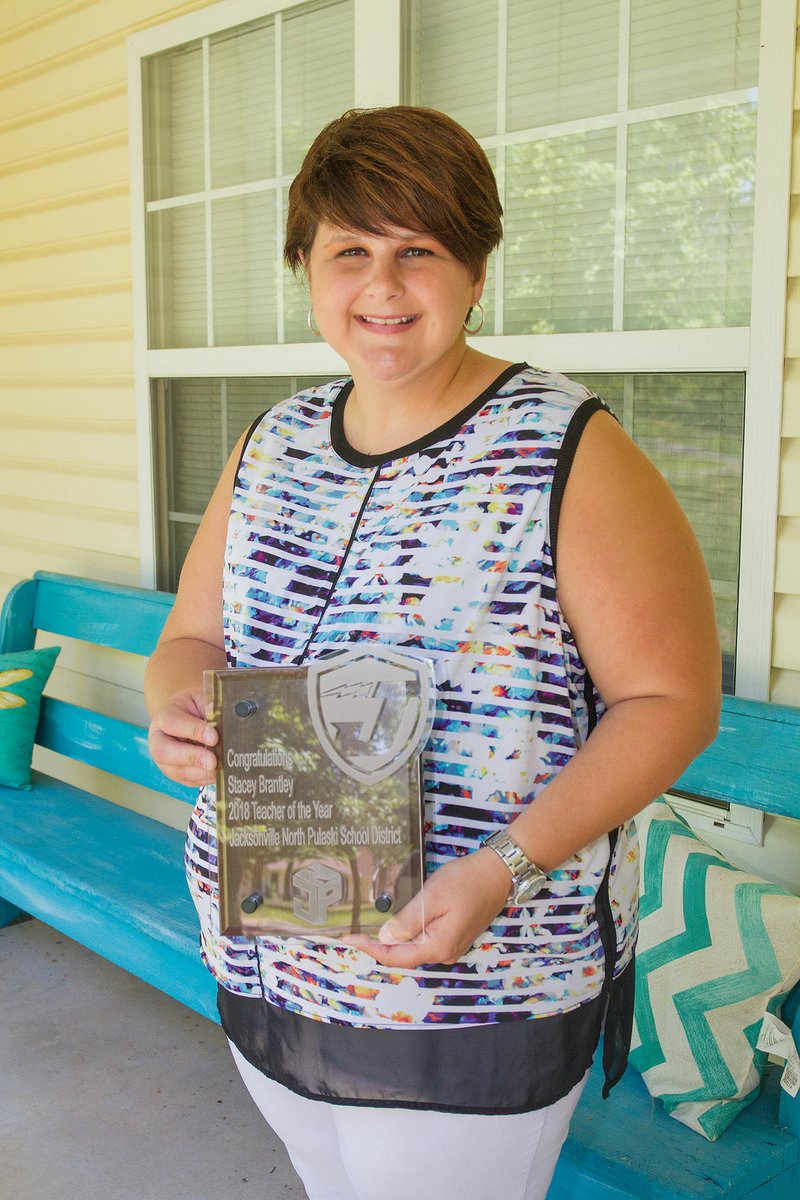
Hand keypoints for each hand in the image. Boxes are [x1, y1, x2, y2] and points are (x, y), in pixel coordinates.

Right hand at [147, 688, 217, 786]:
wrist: (187, 717)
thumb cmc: (193, 708)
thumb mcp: (200, 699)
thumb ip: (208, 705)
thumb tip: (214, 712)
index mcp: (163, 717)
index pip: (172, 723)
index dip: (193, 731)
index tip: (214, 737)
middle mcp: (159, 740)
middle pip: (165, 752)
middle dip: (192, 758)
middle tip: (213, 761)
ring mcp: (165, 760)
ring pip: (177, 771)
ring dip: (201, 772)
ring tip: (220, 768)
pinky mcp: (176, 774)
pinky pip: (189, 781)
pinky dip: (205, 779)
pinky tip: (219, 773)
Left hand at [344, 847, 511, 967]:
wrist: (498, 873)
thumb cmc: (466, 881)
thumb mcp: (432, 897)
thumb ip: (408, 920)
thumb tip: (385, 939)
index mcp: (438, 947)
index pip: (396, 957)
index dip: (370, 949)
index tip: (348, 939)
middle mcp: (445, 953)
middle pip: (404, 956)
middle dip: (378, 947)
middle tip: (354, 934)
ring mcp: (451, 946)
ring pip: (414, 949)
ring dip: (392, 942)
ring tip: (369, 929)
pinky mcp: (454, 936)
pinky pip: (424, 941)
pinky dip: (407, 935)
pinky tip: (395, 924)